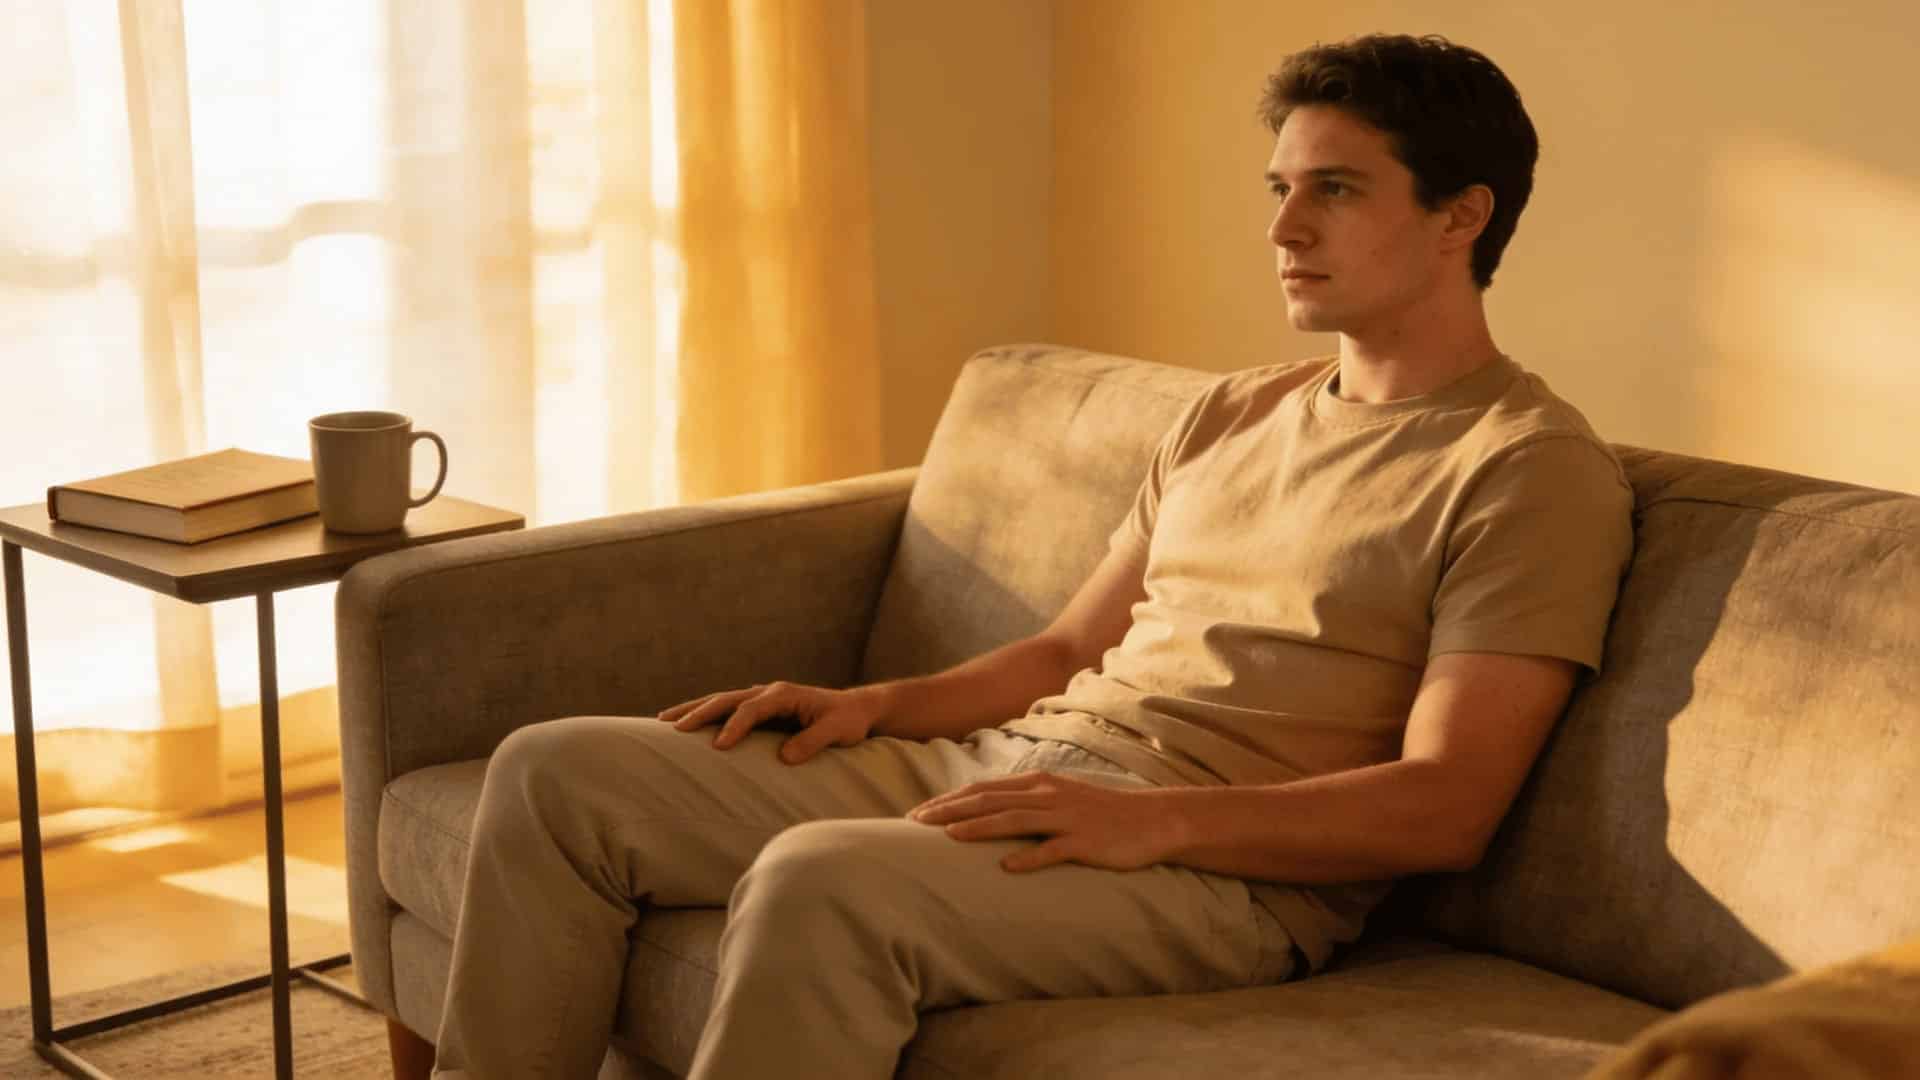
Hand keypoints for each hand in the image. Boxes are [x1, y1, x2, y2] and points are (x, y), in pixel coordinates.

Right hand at [655, 681, 883, 764]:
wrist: (855, 710)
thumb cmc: (847, 721)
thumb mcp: (837, 731)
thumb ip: (812, 742)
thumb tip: (784, 758)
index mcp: (784, 694)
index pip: (752, 709)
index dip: (734, 726)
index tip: (718, 746)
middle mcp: (768, 692)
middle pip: (727, 699)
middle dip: (699, 713)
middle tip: (672, 729)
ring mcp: (761, 697)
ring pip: (720, 701)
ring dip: (693, 709)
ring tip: (662, 721)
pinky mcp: (759, 708)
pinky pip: (726, 709)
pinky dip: (704, 713)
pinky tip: (685, 724)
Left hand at [909, 772, 1182, 872]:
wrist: (1152, 821)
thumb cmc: (1101, 813)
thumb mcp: (1060, 798)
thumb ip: (1026, 802)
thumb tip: (987, 812)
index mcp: (1039, 784)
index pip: (984, 789)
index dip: (949, 800)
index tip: (919, 813)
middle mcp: (1048, 796)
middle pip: (990, 800)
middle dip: (950, 811)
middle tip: (916, 823)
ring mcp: (1066, 819)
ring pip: (1014, 820)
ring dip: (979, 828)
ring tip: (948, 838)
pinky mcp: (1085, 842)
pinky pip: (1053, 850)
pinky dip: (1029, 857)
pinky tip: (1007, 867)